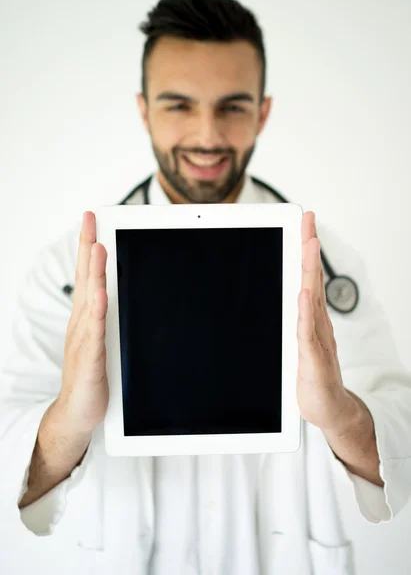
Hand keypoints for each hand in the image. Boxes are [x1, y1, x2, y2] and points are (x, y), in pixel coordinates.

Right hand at [57, 211, 108, 433]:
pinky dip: (97, 313)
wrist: (77, 412)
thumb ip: (106, 315)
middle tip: (90, 218)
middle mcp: (82, 323)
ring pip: (90, 301)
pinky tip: (101, 296)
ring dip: (95, 273)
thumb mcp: (101, 339)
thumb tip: (115, 290)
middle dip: (88, 247)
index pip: (88, 275)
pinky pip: (95, 333)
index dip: (89, 247)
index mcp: (87, 316)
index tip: (92, 221)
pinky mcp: (90, 359)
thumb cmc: (91, 374)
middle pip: (86, 279)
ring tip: (98, 247)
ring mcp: (84, 339)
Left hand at [296, 211, 351, 430]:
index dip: (307, 251)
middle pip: (312, 280)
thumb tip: (296, 294)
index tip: (305, 224)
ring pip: (311, 300)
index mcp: (311, 317)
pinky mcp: (311, 359)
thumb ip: (298, 319)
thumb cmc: (314, 375)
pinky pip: (306, 334)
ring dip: (309, 272)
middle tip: (309, 221)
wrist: (330, 408)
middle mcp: (315, 323)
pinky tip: (302, 295)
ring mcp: (315, 339)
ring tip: (309, 245)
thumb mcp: (301, 342)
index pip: (308, 278)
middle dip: (309, 249)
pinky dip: (304, 314)